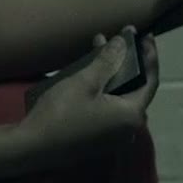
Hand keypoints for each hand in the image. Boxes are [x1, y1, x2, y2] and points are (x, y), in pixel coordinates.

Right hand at [19, 28, 159, 162]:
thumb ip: (108, 60)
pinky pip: (108, 107)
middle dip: (126, 60)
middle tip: (121, 38)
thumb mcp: (85, 81)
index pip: (150, 80)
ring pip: (119, 96)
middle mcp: (128, 128)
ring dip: (111, 72)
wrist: (32, 147)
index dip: (150, 56)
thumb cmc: (62, 113)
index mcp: (132, 116)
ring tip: (100, 46)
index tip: (146, 35)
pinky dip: (103, 87)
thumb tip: (124, 40)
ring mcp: (113, 136)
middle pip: (134, 87)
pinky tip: (90, 70)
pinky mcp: (98, 138)